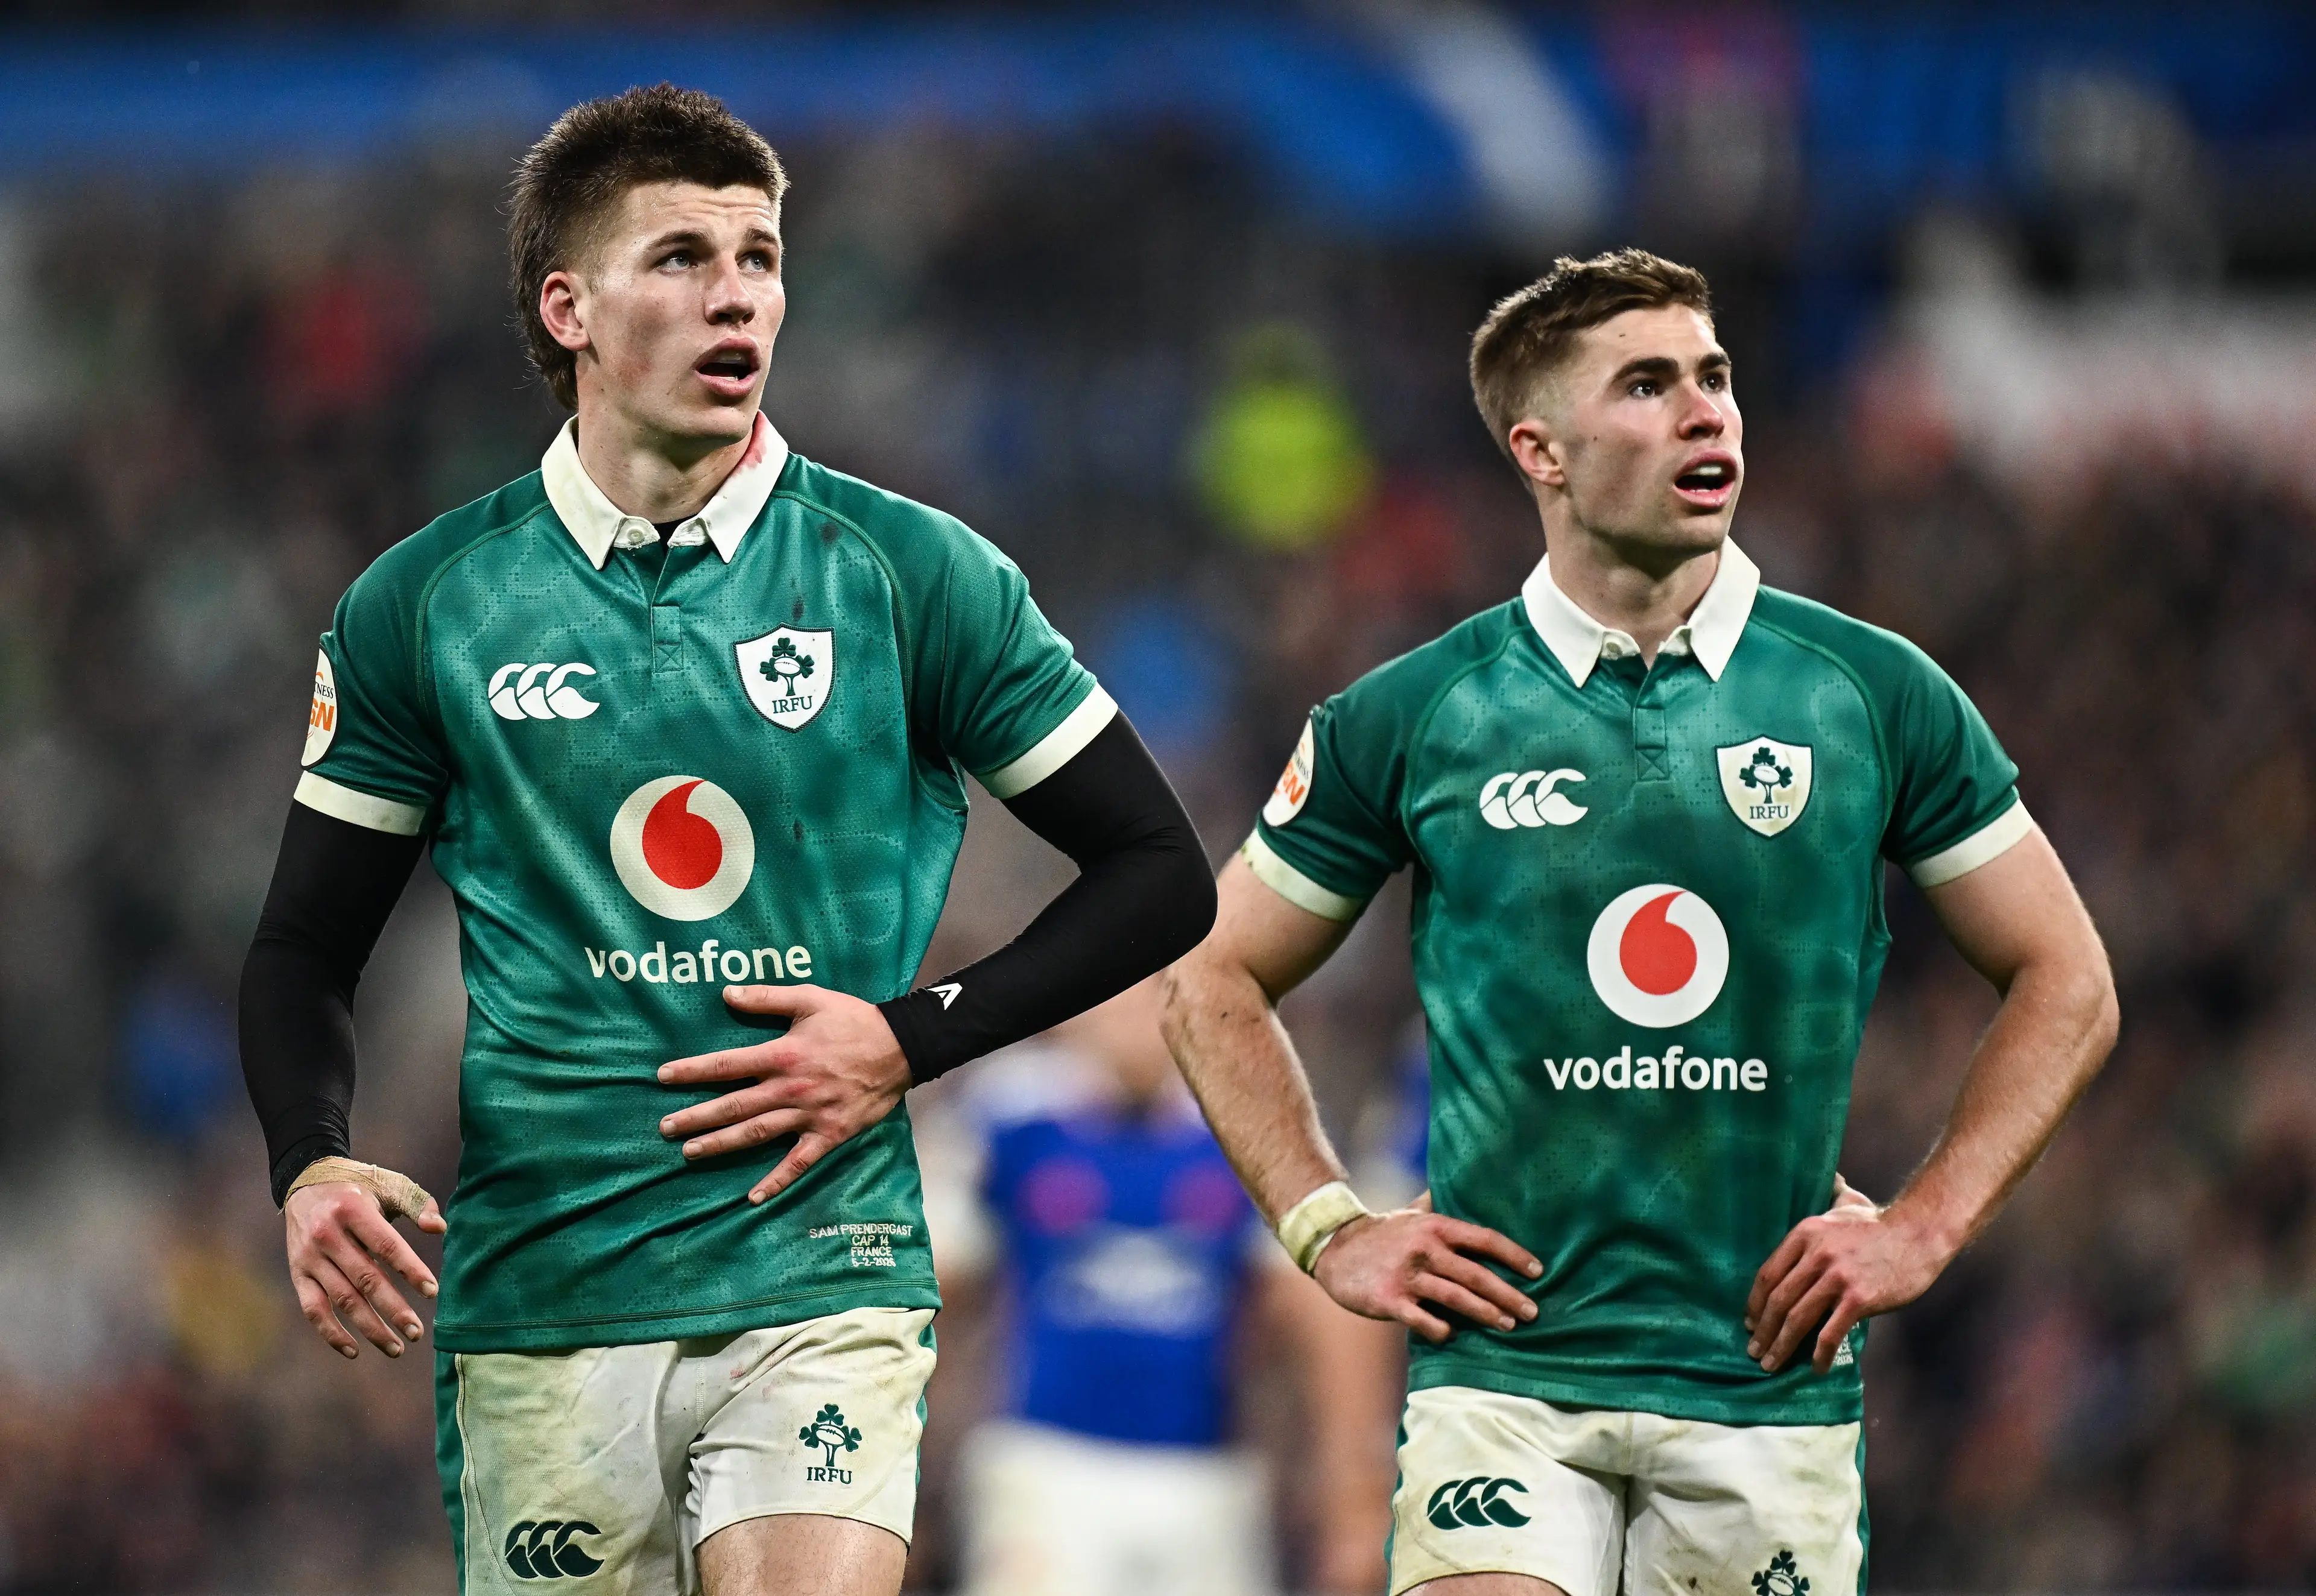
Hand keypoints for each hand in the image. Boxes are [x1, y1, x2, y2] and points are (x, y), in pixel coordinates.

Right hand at [282, 1160, 444, 1359]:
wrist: (306, 1181)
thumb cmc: (359, 1186)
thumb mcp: (389, 1185)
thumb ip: (417, 1204)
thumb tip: (439, 1229)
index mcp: (354, 1209)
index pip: (386, 1246)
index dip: (410, 1270)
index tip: (432, 1292)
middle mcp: (327, 1235)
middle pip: (365, 1279)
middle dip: (393, 1310)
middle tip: (417, 1333)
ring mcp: (309, 1257)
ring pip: (342, 1300)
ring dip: (370, 1328)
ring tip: (397, 1347)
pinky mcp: (297, 1273)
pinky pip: (313, 1309)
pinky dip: (331, 1333)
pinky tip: (354, 1350)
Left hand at [658, 984, 910, 1203]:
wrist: (901, 1048)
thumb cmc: (853, 1020)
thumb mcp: (810, 998)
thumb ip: (767, 998)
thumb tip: (726, 993)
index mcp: (782, 1054)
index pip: (726, 1065)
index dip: (692, 1071)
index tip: (662, 1077)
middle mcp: (789, 1089)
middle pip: (733, 1106)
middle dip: (696, 1117)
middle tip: (665, 1129)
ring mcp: (808, 1116)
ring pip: (756, 1134)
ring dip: (720, 1145)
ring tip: (690, 1153)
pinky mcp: (828, 1135)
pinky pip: (798, 1163)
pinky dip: (776, 1181)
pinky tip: (752, 1197)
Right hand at [1311, 1196, 1541, 1343]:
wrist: (1332, 1247)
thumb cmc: (1381, 1233)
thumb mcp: (1412, 1214)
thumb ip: (1440, 1204)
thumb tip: (1466, 1182)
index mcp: (1435, 1227)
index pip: (1484, 1239)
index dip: (1513, 1255)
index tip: (1538, 1271)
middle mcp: (1424, 1249)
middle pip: (1475, 1274)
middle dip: (1508, 1294)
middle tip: (1533, 1312)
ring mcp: (1406, 1276)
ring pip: (1454, 1297)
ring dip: (1484, 1313)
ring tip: (1507, 1325)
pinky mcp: (1388, 1299)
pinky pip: (1421, 1319)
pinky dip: (1439, 1328)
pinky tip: (1452, 1335)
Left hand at [1745, 1175, 1950, 1373]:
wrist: (1920, 1234)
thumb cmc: (1880, 1223)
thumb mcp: (1846, 1202)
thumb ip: (1830, 1192)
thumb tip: (1829, 1175)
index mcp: (1805, 1234)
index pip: (1767, 1274)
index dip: (1754, 1302)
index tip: (1749, 1321)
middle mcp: (1816, 1254)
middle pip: (1778, 1299)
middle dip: (1763, 1330)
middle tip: (1755, 1351)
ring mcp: (1837, 1277)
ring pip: (1797, 1318)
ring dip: (1781, 1345)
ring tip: (1772, 1364)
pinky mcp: (1858, 1298)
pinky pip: (1830, 1333)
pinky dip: (1819, 1354)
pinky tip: (1815, 1368)